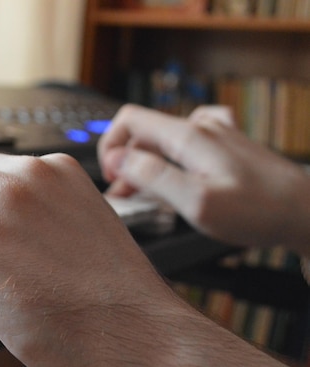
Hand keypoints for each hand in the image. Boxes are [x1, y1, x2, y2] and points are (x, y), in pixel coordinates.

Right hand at [99, 104, 309, 255]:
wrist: (305, 212)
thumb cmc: (259, 211)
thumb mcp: (196, 202)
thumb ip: (152, 177)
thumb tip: (118, 160)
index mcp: (188, 136)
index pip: (129, 120)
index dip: (110, 146)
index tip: (110, 178)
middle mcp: (201, 128)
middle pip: (145, 133)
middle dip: (126, 163)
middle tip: (125, 197)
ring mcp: (216, 134)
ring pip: (164, 140)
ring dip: (147, 164)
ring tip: (146, 196)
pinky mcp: (226, 146)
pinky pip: (186, 144)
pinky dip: (171, 159)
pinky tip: (176, 177)